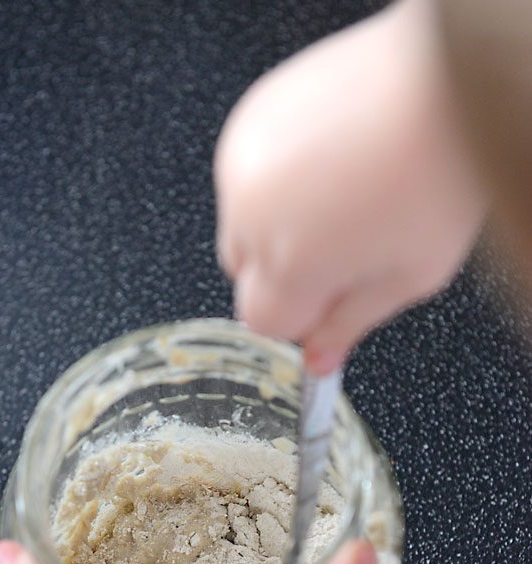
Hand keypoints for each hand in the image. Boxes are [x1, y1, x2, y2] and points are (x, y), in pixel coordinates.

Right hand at [214, 0, 482, 372]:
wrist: (447, 77)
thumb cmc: (441, 170)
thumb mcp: (410, 276)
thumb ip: (351, 327)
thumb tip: (318, 360)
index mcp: (290, 264)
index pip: (262, 322)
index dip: (301, 315)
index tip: (333, 296)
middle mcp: (253, 213)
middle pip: (245, 273)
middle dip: (285, 269)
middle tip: (344, 242)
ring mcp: (244, 161)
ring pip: (242, 222)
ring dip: (278, 223)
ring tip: (340, 193)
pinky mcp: (248, 119)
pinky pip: (246, 173)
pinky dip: (276, 178)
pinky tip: (328, 160)